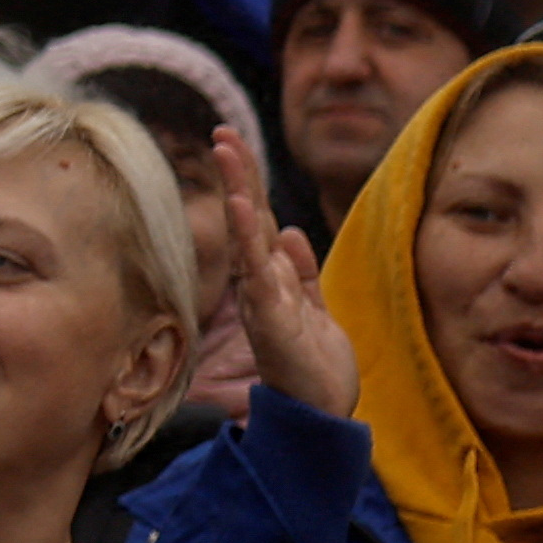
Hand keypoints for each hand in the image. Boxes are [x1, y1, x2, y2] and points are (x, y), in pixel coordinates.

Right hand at [211, 134, 359, 421]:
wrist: (320, 410)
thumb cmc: (315, 366)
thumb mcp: (314, 309)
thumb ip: (301, 272)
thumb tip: (289, 232)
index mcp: (273, 277)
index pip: (259, 219)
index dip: (249, 181)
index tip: (233, 144)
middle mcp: (262, 281)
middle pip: (248, 217)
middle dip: (237, 174)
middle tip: (222, 133)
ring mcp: (262, 296)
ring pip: (247, 234)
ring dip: (237, 191)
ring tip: (226, 152)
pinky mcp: (270, 315)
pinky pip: (257, 270)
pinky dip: (247, 239)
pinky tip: (241, 208)